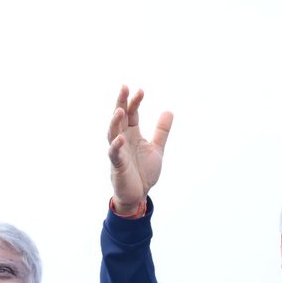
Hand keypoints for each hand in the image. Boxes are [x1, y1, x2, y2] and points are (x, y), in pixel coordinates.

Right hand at [107, 85, 172, 213]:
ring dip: (115, 122)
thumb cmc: (144, 171)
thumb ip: (161, 131)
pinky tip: (119, 138)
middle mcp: (123, 139)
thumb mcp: (156, 148)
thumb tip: (169, 111)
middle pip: (120, 118)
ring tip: (120, 110)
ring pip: (113, 132)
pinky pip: (114, 154)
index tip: (141, 90)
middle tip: (124, 88)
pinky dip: (116, 146)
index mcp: (132, 134)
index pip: (132, 113)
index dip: (135, 102)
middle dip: (121, 103)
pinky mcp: (117, 165)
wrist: (139, 194)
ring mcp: (119, 151)